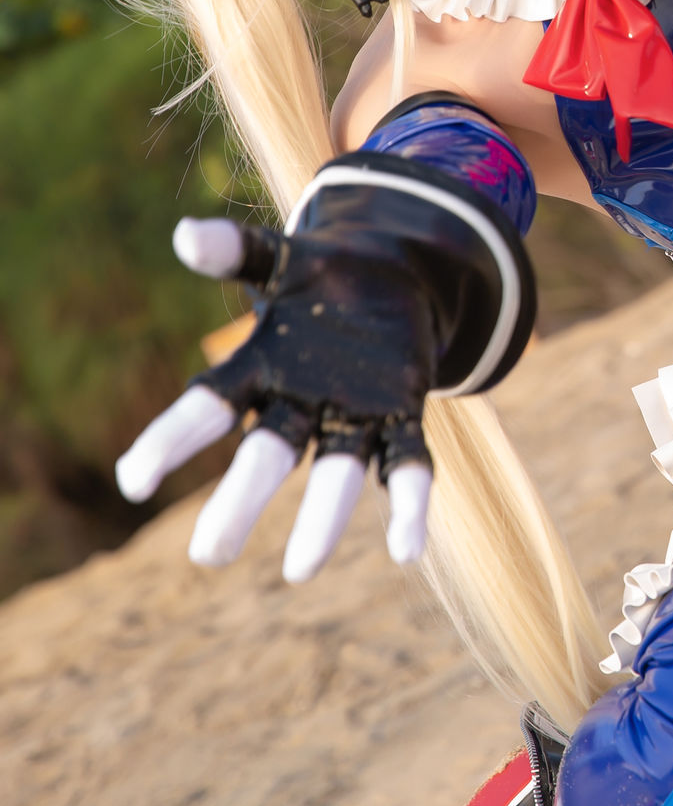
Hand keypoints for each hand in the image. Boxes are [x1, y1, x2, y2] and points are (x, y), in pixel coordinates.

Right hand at [115, 158, 535, 582]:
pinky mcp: (402, 417)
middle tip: (209, 554)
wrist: (397, 278)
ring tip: (301, 570)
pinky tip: (406, 551)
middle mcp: (301, 404)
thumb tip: (183, 235)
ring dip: (322, 519)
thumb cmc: (325, 276)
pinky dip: (407, 506)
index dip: (170, 442)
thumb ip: (236, 251)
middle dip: (240, 501)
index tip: (132, 481)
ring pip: (336, 473)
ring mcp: (353, 415)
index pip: (207, 408)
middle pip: (266, 455)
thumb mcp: (283, 257)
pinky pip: (407, 466)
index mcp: (260, 368)